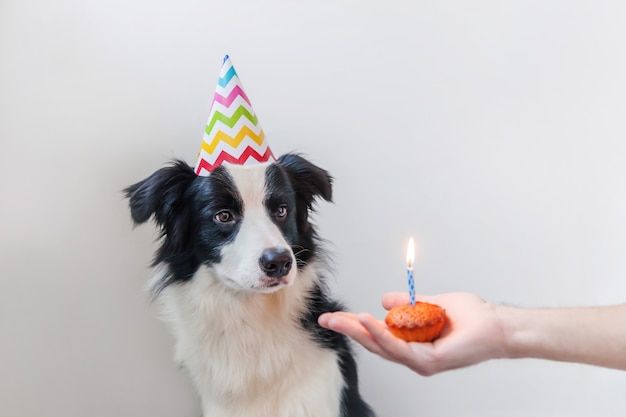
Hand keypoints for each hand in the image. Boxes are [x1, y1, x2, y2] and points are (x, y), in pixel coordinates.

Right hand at [318, 292, 506, 375]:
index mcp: (411, 343)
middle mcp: (413, 356)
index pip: (377, 335)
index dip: (354, 326)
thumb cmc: (470, 318)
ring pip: (382, 347)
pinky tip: (367, 320)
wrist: (496, 325)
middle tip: (326, 319)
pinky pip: (399, 347)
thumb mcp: (430, 304)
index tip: (333, 317)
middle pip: (373, 344)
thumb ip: (407, 303)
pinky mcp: (428, 362)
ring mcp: (420, 361)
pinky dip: (381, 333)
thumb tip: (383, 300)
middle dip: (348, 330)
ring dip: (360, 331)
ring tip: (341, 319)